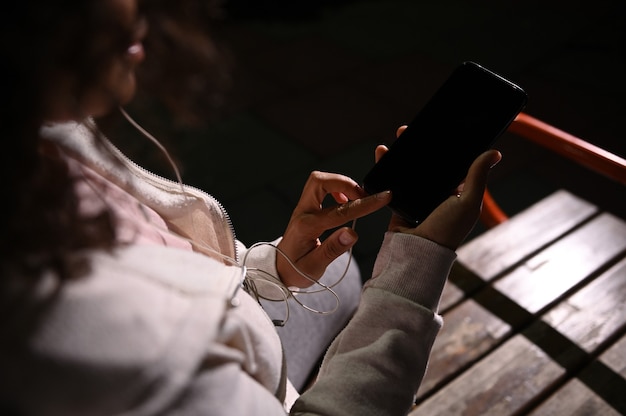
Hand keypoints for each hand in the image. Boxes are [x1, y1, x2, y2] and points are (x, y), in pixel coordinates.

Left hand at [277, 171, 391, 286]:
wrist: (278, 269)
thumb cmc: (296, 270)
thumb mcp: (315, 266)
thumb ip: (333, 249)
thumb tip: (352, 233)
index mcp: (306, 227)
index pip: (339, 211)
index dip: (364, 204)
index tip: (383, 198)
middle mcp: (302, 212)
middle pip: (320, 181)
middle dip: (345, 183)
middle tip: (363, 196)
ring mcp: (303, 208)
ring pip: (320, 181)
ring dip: (341, 184)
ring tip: (356, 198)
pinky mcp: (306, 208)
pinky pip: (320, 188)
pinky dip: (336, 189)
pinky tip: (344, 201)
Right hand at [375, 126, 501, 249]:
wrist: (416, 252)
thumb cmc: (446, 231)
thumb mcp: (467, 201)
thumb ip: (477, 176)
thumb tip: (494, 153)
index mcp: (456, 193)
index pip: (451, 164)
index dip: (444, 147)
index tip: (436, 130)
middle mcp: (437, 195)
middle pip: (427, 164)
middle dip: (419, 146)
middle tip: (409, 131)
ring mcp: (417, 199)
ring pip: (409, 170)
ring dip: (401, 154)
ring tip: (395, 140)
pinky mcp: (400, 203)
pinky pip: (393, 181)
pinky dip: (386, 168)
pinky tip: (383, 155)